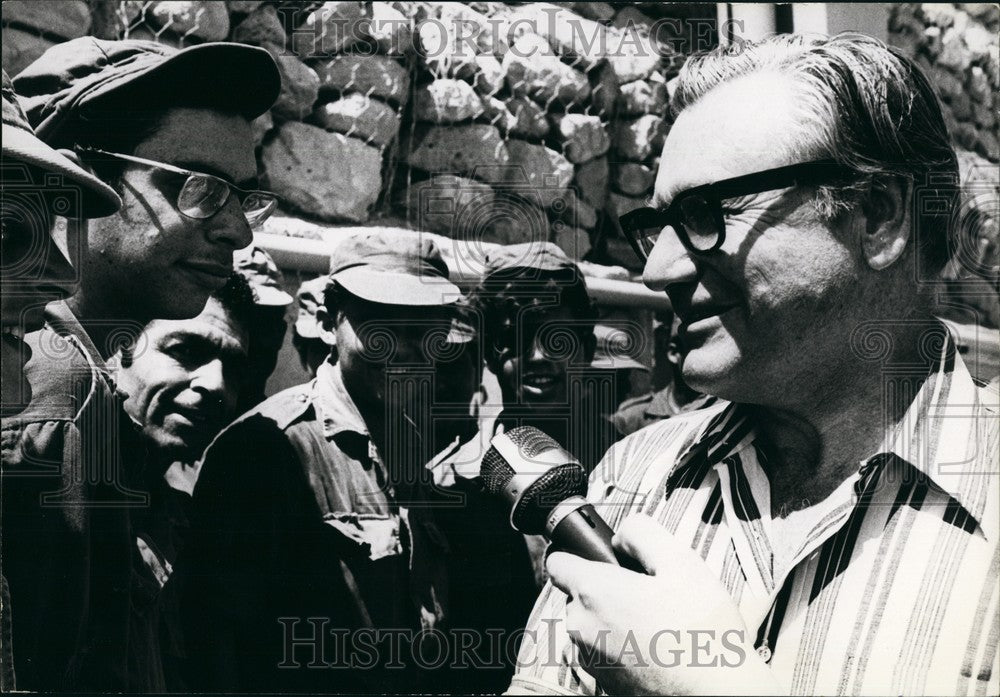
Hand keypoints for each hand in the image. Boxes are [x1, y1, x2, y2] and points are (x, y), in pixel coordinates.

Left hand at [546, 514, 780, 695]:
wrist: (716, 693)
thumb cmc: (701, 628)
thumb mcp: (679, 560)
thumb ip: (641, 533)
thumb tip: (620, 538)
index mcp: (593, 592)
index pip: (557, 562)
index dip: (579, 552)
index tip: (604, 557)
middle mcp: (581, 627)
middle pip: (578, 594)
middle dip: (606, 588)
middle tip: (648, 592)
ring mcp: (591, 659)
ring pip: (592, 623)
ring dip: (614, 618)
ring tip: (657, 622)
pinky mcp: (604, 683)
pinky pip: (604, 651)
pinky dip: (622, 645)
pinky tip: (656, 647)